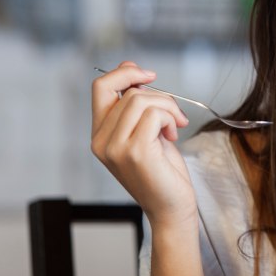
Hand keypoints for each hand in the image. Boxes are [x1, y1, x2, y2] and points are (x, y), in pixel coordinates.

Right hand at [91, 62, 194, 227]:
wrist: (171, 207)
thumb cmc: (163, 171)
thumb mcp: (147, 130)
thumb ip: (137, 104)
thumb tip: (131, 67)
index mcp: (101, 135)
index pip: (100, 87)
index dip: (125, 73)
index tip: (149, 75)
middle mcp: (102, 141)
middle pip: (129, 92)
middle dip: (161, 97)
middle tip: (175, 116)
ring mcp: (115, 147)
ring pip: (141, 100)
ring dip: (168, 107)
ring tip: (175, 127)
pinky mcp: (135, 152)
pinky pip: (154, 115)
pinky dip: (170, 118)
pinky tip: (173, 135)